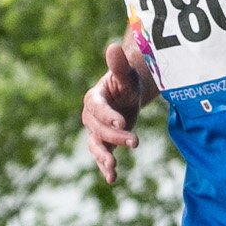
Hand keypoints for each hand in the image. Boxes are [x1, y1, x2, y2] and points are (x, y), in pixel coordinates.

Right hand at [82, 41, 141, 184]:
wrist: (129, 94)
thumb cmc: (127, 81)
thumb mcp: (126, 74)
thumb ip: (119, 65)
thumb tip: (113, 46)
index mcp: (94, 98)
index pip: (97, 109)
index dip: (108, 116)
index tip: (121, 122)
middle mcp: (91, 117)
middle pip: (99, 129)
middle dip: (115, 137)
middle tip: (135, 141)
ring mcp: (96, 131)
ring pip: (96, 145)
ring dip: (103, 157)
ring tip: (113, 167)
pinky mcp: (104, 143)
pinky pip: (101, 156)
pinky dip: (106, 168)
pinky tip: (112, 179)